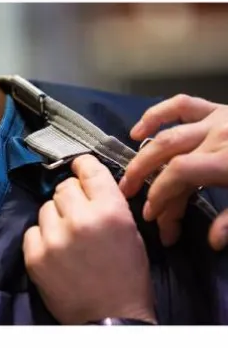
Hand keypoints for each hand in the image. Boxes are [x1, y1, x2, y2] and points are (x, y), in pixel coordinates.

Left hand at [23, 154, 155, 324]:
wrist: (111, 318)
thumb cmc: (127, 275)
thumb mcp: (129, 232)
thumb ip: (108, 203)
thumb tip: (86, 182)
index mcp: (110, 211)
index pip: (89, 169)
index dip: (82, 165)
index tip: (78, 166)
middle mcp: (80, 219)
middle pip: (63, 187)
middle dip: (70, 197)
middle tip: (77, 213)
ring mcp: (54, 238)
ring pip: (45, 207)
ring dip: (56, 217)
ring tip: (67, 236)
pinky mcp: (35, 256)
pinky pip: (32, 230)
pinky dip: (42, 237)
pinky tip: (54, 250)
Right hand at [118, 94, 227, 249]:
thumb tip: (210, 241)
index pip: (178, 175)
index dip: (160, 196)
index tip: (154, 217)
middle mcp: (216, 135)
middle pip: (165, 154)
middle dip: (143, 177)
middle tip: (129, 198)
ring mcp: (216, 117)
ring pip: (168, 133)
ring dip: (144, 153)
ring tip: (129, 173)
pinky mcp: (220, 108)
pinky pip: (181, 105)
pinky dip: (157, 115)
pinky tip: (139, 131)